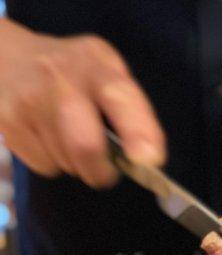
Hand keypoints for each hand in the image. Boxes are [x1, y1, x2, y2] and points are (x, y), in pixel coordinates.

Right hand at [0, 19, 165, 186]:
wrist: (5, 55)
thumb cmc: (71, 73)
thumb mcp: (106, 72)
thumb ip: (131, 110)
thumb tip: (148, 158)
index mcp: (96, 64)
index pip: (119, 97)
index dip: (138, 131)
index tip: (148, 159)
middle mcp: (60, 78)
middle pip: (85, 144)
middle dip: (101, 171)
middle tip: (105, 172)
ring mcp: (29, 101)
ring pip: (67, 163)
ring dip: (77, 163)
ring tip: (68, 135)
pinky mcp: (8, 122)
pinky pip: (45, 166)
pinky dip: (54, 162)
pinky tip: (47, 136)